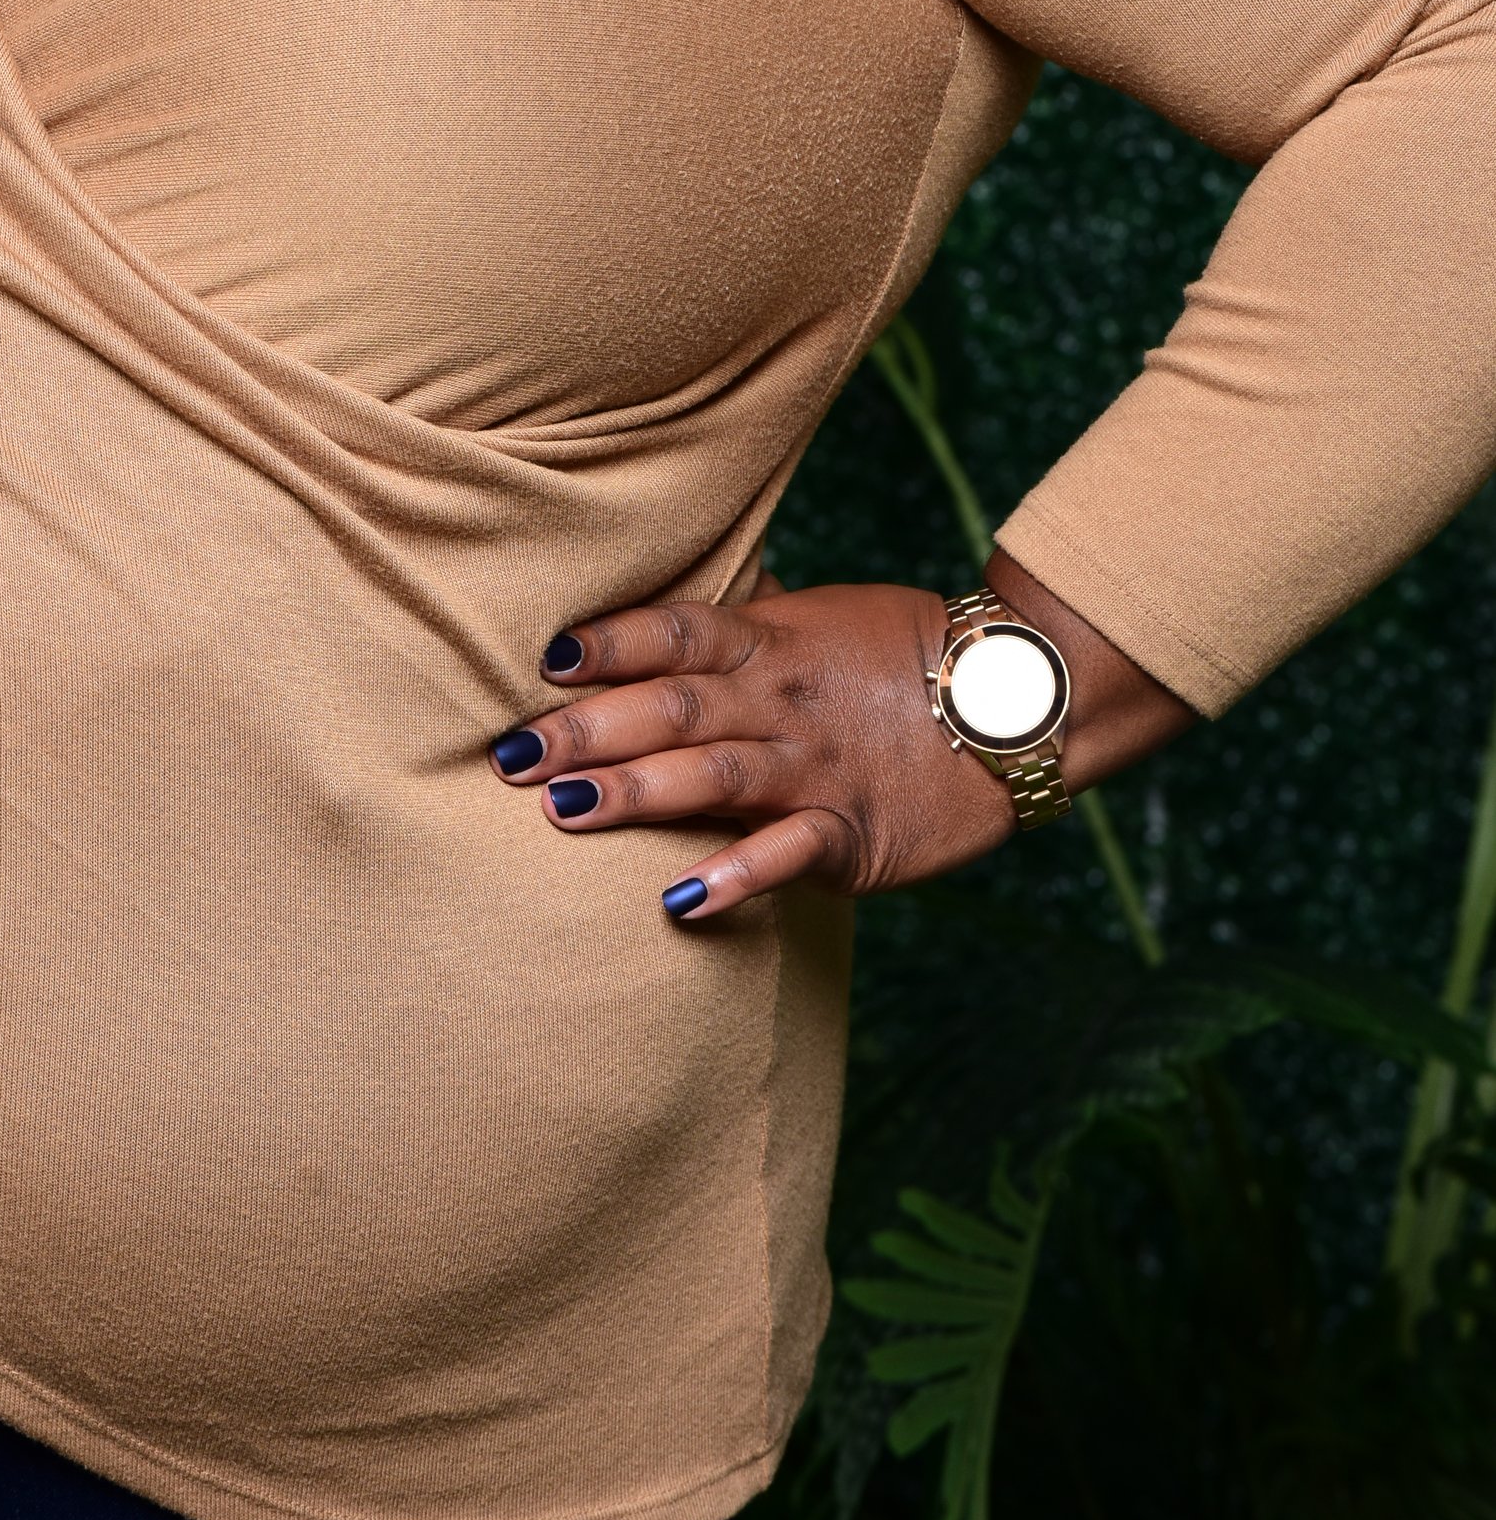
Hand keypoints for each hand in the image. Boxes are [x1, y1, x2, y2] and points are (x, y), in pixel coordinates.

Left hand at [488, 551, 1191, 923]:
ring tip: (560, 809)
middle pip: (672, 706)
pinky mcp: (854, 832)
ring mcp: (817, 765)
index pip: (676, 631)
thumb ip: (732, 629)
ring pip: (714, 775)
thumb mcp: (812, 619)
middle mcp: (782, 698)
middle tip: (506, 753)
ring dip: (636, 792)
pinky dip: (737, 875)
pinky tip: (681, 900)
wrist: (1014, 701)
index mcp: (768, 641)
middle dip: (585, 729)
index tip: (544, 656)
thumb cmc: (897, 656)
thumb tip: (643, 621)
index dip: (611, 640)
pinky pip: (789, 853)